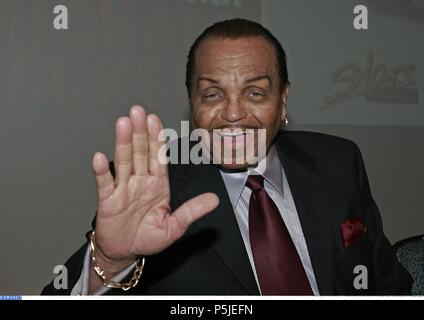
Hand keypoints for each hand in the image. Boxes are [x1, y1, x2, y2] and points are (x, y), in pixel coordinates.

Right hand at [91, 106, 218, 269]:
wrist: (125, 252)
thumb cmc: (148, 237)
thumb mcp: (175, 226)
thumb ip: (192, 210)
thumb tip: (215, 199)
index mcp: (157, 185)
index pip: (158, 157)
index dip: (157, 139)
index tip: (156, 121)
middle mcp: (140, 181)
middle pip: (140, 153)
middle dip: (140, 132)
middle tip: (138, 111)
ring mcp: (123, 189)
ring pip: (124, 162)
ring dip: (123, 143)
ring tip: (123, 124)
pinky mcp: (107, 201)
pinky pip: (104, 184)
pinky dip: (102, 171)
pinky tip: (100, 157)